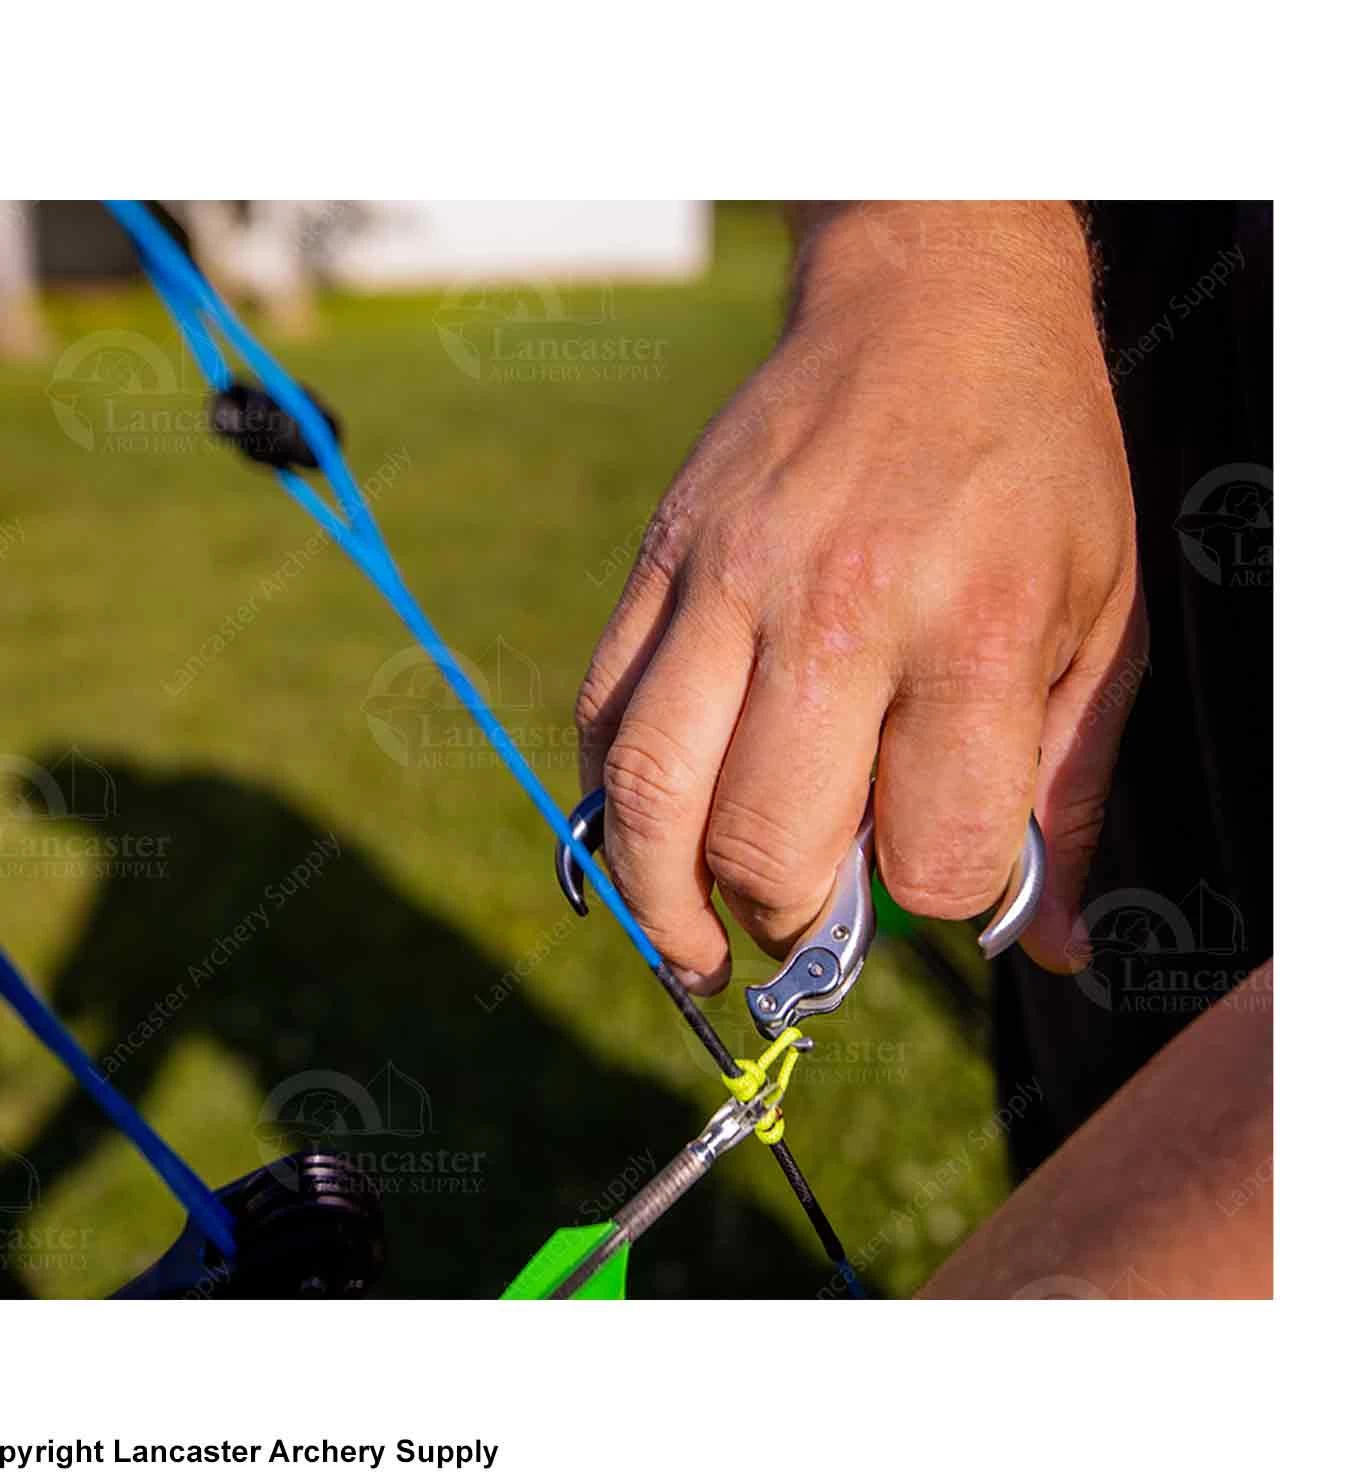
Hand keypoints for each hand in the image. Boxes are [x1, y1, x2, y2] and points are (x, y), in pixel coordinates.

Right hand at [575, 202, 1145, 989]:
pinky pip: (603, 713)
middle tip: (810, 923)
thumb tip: (1049, 941)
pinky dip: (614, 804)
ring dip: (668, 902)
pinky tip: (651, 835)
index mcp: (971, 632)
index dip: (942, 900)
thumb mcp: (1102, 622)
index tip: (942, 875)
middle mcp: (835, 612)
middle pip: (767, 846)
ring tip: (696, 938)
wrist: (931, 306)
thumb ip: (1070, 790)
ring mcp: (727, 582)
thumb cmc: (1035, 470)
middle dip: (792, 925)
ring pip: (651, 795)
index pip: (932, 856)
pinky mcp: (661, 561)